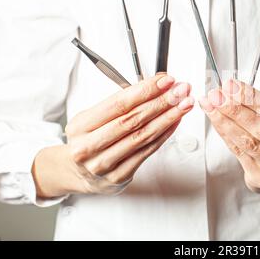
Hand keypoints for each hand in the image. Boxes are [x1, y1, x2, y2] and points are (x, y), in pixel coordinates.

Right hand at [32, 74, 193, 197]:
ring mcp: (104, 164)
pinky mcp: (119, 177)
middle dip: (161, 102)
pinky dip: (164, 135)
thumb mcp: (92, 117)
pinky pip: (147, 152)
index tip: (165, 81)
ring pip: (142, 136)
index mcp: (80, 126)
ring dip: (168, 118)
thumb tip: (155, 85)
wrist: (76, 173)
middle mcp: (89, 146)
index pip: (118, 104)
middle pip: (133, 120)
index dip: (145, 90)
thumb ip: (119, 104)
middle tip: (180, 91)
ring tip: (183, 105)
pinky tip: (174, 122)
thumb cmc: (88, 139)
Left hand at [199, 79, 259, 194]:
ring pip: (249, 143)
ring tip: (211, 106)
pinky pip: (239, 154)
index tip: (232, 86)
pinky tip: (216, 122)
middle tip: (217, 95)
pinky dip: (225, 135)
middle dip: (236, 109)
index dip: (252, 97)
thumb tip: (231, 90)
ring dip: (226, 122)